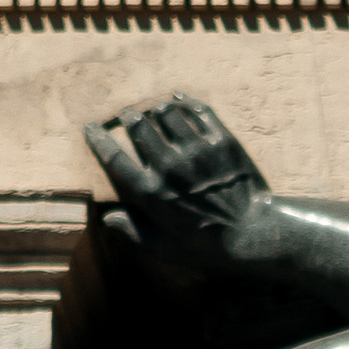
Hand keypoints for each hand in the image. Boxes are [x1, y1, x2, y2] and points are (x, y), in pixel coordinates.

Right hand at [84, 92, 271, 283]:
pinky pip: (198, 110)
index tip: (91, 126)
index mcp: (152, 192)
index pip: (114, 157)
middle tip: (128, 115)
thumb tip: (107, 218)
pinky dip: (185, 101)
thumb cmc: (209, 248)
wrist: (257, 235)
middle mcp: (170, 166)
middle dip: (129, 116)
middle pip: (139, 126)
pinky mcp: (222, 141)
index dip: (99, 138)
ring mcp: (197, 151)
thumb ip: (133, 232)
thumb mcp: (165, 249)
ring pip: (166, 112)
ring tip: (155, 110)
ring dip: (157, 108)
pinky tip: (179, 99)